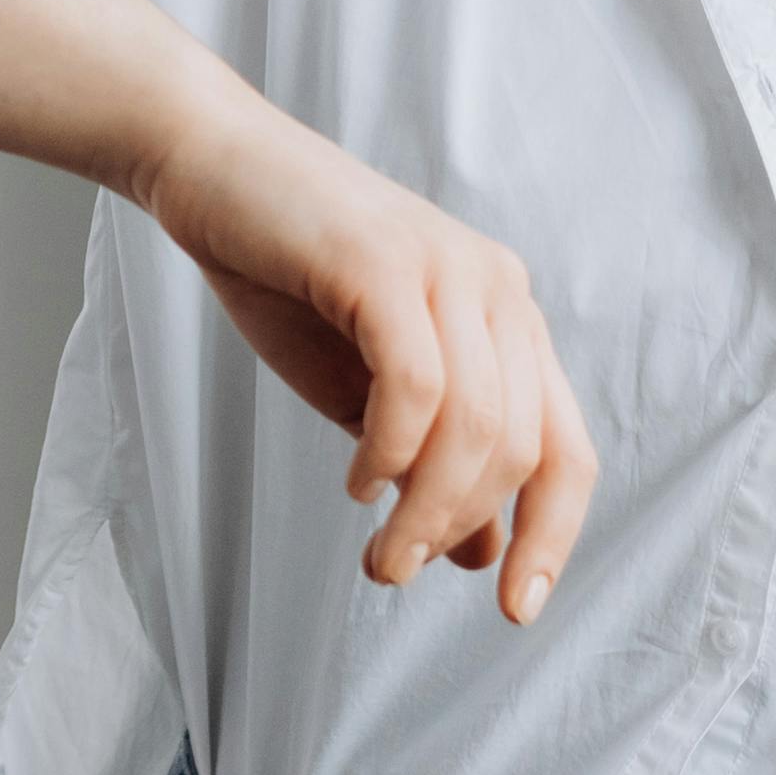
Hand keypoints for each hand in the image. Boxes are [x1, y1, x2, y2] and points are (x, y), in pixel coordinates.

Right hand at [132, 88, 601, 607]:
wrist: (208, 167)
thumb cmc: (283, 276)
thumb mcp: (364, 391)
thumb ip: (424, 459)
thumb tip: (474, 552)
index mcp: (507, 320)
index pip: (567, 448)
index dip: (553, 537)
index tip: (516, 607)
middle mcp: (498, 290)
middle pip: (526, 448)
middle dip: (464, 531)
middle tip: (394, 571)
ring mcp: (448, 269)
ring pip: (477, 425)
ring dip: (427, 510)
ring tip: (379, 554)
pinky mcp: (385, 262)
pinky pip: (416, 382)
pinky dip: (392, 450)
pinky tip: (358, 479)